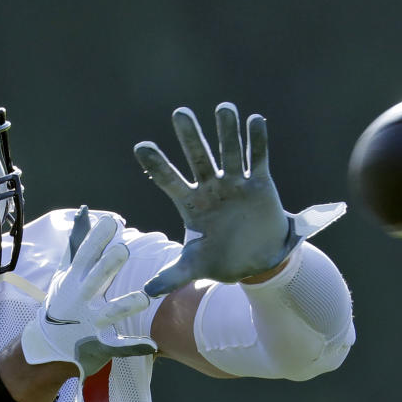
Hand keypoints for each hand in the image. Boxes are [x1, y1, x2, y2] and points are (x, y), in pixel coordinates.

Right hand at [20, 207, 156, 377]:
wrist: (49, 347)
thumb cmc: (62, 304)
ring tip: (144, 298)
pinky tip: (152, 344)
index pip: (85, 256)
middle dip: (107, 266)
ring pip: (109, 313)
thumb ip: (76, 243)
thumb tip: (84, 211)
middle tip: (124, 249)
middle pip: (95, 280)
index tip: (111, 221)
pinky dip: (134, 346)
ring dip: (125, 306)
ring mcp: (90, 323)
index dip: (96, 239)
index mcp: (74, 280)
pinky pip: (118, 346)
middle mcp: (81, 299)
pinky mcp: (100, 344)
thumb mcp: (65, 273)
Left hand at [135, 104, 347, 296]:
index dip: (157, 165)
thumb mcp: (195, 267)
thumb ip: (172, 275)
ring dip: (227, 131)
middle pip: (198, 158)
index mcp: (190, 204)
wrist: (257, 263)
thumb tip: (146, 292)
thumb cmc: (221, 260)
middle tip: (180, 113)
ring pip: (229, 152)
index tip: (141, 147)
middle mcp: (211, 188)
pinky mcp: (259, 184)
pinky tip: (255, 120)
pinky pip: (258, 159)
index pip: (169, 180)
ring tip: (224, 109)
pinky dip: (257, 141)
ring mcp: (235, 183)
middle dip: (190, 137)